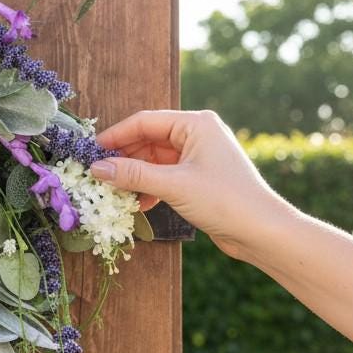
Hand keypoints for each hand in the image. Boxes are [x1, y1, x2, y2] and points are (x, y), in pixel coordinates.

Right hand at [89, 109, 285, 259]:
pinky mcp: (198, 177)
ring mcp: (198, 156)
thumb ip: (132, 174)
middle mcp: (197, 134)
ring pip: (153, 161)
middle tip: (99, 176)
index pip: (144, 122)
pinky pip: (164, 176)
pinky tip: (137, 204)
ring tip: (115, 193)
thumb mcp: (173, 185)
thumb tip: (96, 167)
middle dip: (123, 159)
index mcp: (195, 124)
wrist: (262, 231)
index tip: (90, 152)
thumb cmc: (224, 200)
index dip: (115, 136)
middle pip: (147, 140)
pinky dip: (149, 188)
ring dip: (135, 176)